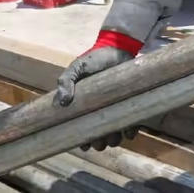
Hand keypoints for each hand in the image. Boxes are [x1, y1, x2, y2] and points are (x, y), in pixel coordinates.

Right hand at [55, 30, 143, 150]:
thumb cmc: (94, 59)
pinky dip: (129, 132)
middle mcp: (99, 113)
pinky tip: (127, 130)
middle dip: (99, 143)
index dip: (82, 141)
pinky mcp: (130, 107)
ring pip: (114, 136)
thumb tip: (63, 101)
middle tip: (100, 140)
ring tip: (113, 135)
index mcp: (83, 107)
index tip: (84, 144)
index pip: (80, 130)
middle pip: (98, 138)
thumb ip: (67, 81)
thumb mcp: (77, 68)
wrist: (118, 48)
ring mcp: (115, 111)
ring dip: (113, 140)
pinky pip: (131, 127)